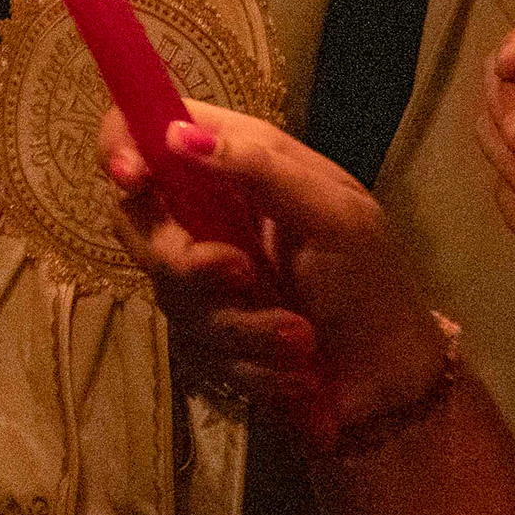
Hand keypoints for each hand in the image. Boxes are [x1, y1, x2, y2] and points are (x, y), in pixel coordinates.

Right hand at [99, 103, 448, 445]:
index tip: (134, 179)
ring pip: (170, 295)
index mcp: (238, 167)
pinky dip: (252, 362)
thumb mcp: (333, 214)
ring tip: (301, 338)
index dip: (123, 145)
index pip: (149, 131)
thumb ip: (259, 168)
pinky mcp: (205, 336)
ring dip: (243, 324)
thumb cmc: (372, 283)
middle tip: (243, 274)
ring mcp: (200, 280)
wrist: (391, 382)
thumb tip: (178, 133)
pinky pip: (196, 349)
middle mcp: (207, 216)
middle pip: (138, 221)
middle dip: (186, 261)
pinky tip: (296, 369)